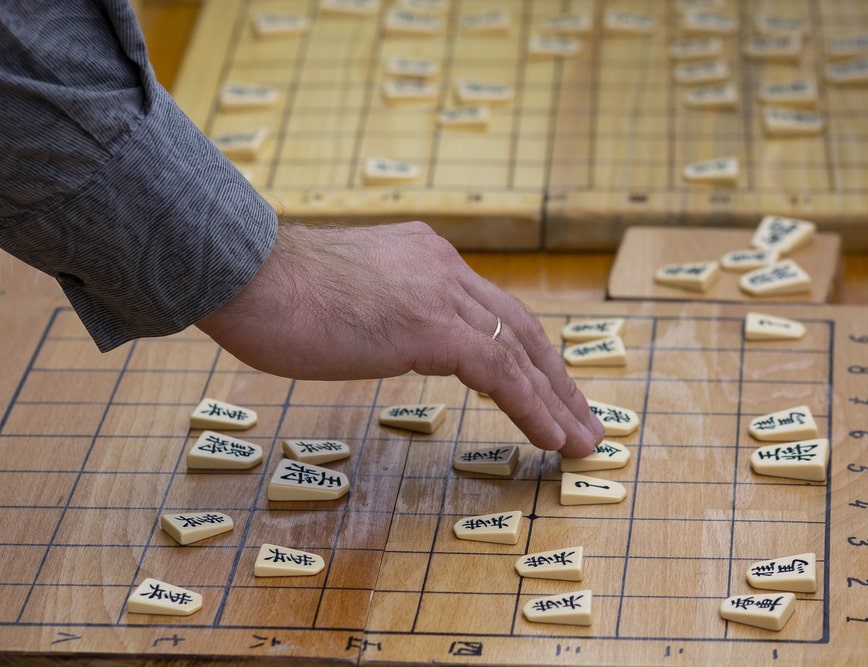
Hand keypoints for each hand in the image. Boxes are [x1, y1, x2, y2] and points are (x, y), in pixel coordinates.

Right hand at [196, 221, 603, 456]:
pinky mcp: (434, 328)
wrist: (244, 274)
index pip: (490, 309)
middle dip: (557, 379)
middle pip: (521, 327)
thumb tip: (384, 333)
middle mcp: (444, 267)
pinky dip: (533, 409)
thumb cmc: (272, 293)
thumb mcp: (345, 292)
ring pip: (521, 352)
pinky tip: (553, 438)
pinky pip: (502, 375)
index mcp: (425, 256)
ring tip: (584, 440)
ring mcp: (442, 294)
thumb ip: (381, 307)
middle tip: (585, 418)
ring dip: (559, 402)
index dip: (524, 352)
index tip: (545, 386)